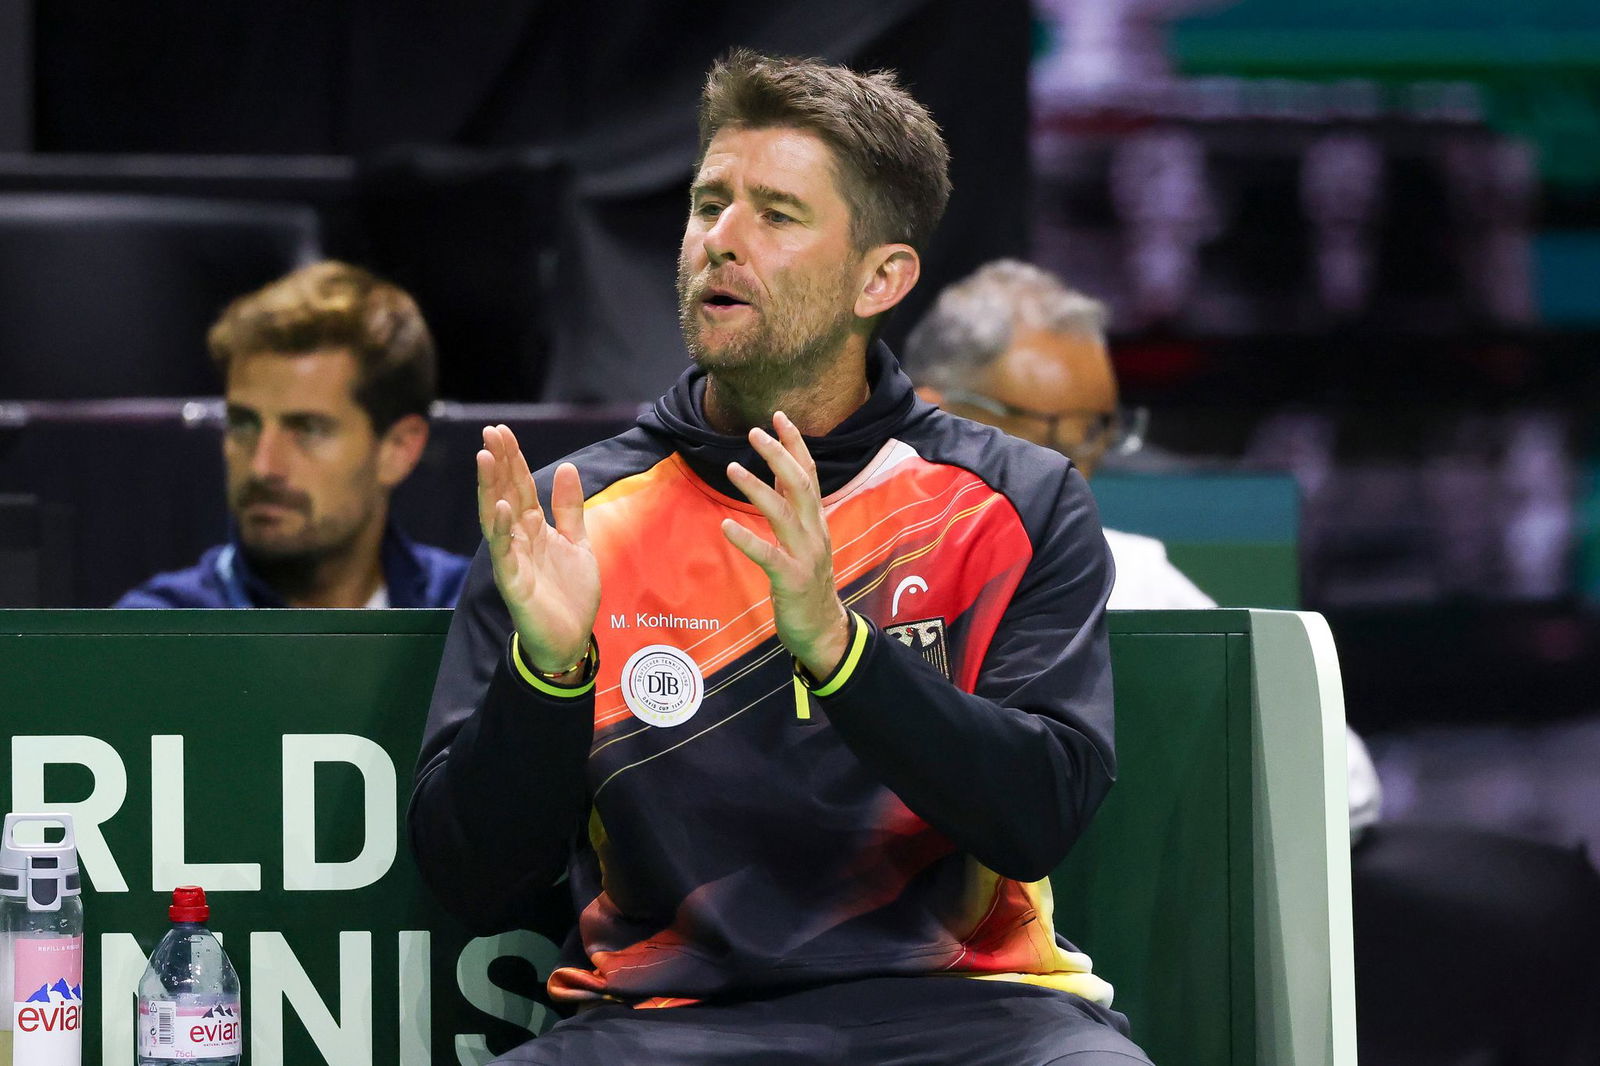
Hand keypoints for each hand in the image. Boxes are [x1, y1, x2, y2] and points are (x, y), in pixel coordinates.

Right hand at [477, 424, 599, 674]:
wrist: (570, 639)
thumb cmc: (569, 593)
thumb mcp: (577, 542)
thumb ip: (569, 508)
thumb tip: (567, 467)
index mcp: (533, 528)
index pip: (519, 486)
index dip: (512, 459)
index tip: (502, 431)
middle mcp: (518, 539)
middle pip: (504, 494)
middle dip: (497, 464)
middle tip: (489, 432)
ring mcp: (513, 559)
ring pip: (496, 518)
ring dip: (489, 488)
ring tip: (484, 459)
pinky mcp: (513, 582)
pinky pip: (504, 553)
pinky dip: (500, 530)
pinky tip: (499, 508)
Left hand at [721, 411, 851, 678]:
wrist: (823, 630)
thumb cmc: (807, 584)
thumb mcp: (802, 540)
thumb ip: (790, 509)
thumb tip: (775, 473)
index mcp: (816, 521)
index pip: (809, 473)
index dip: (795, 444)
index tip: (779, 416)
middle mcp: (815, 532)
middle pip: (801, 484)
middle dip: (778, 454)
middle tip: (754, 431)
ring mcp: (805, 556)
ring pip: (784, 513)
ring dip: (757, 488)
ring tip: (732, 467)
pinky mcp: (791, 580)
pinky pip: (768, 555)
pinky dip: (747, 539)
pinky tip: (726, 526)